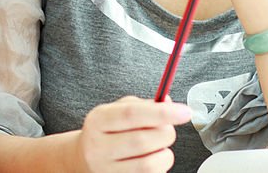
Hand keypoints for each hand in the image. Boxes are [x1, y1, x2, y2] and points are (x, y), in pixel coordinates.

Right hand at [73, 96, 190, 171]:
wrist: (83, 159)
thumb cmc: (105, 132)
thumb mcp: (115, 111)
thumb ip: (142, 105)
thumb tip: (168, 102)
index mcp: (98, 121)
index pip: (132, 114)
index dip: (162, 112)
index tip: (184, 111)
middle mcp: (98, 147)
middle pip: (143, 140)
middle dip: (166, 133)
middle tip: (168, 129)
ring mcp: (106, 171)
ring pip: (149, 165)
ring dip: (165, 154)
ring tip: (159, 147)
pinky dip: (159, 168)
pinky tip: (152, 159)